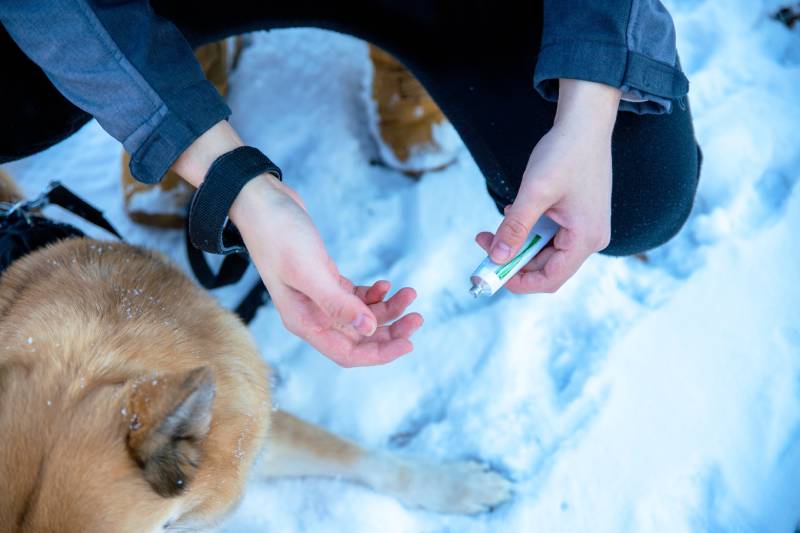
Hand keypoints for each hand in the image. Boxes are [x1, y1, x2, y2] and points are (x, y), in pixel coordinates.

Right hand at [231, 175, 423, 366]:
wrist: (263, 203)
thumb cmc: (278, 235)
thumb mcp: (310, 270)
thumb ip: (338, 304)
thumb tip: (369, 330)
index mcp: (304, 321)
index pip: (347, 353)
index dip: (379, 353)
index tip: (408, 344)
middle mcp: (312, 316)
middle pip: (359, 338)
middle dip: (390, 331)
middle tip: (417, 317)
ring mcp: (319, 299)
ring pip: (362, 317)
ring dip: (388, 310)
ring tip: (409, 293)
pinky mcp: (326, 280)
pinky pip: (356, 298)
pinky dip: (374, 294)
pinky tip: (386, 284)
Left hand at [475, 79, 620, 293]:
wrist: (584, 123)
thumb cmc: (565, 153)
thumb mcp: (534, 191)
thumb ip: (515, 227)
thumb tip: (496, 257)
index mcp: (586, 238)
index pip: (550, 279)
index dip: (519, 282)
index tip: (490, 272)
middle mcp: (590, 239)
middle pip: (545, 267)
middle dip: (512, 258)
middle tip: (483, 242)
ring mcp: (585, 228)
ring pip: (544, 251)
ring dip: (517, 242)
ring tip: (496, 224)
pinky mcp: (578, 218)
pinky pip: (549, 235)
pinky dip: (528, 229)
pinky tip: (512, 212)